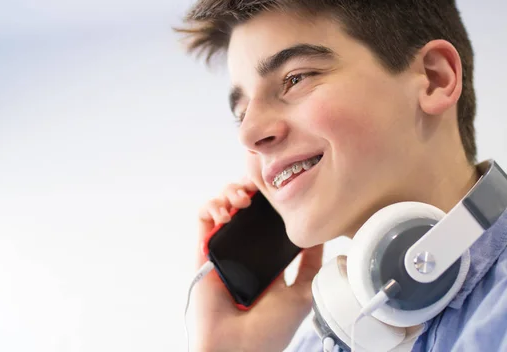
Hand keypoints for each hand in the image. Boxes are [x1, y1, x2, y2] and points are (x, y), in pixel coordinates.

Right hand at [194, 178, 323, 351]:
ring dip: (231, 192)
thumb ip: (311, 265)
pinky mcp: (204, 250)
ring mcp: (224, 247)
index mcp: (267, 256)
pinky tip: (225, 213)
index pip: (267, 216)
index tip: (279, 189)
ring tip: (241, 200)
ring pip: (223, 205)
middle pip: (244, 204)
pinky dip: (212, 206)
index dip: (270, 199)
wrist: (239, 348)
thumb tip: (321, 236)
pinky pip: (203, 219)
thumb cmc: (270, 329)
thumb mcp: (302, 294)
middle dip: (249, 187)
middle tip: (256, 188)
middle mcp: (244, 248)